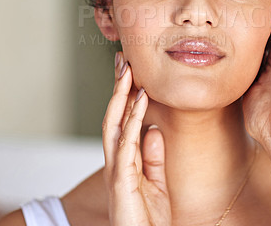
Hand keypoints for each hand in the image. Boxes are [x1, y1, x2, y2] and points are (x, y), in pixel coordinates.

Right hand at [102, 52, 171, 225]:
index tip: (131, 71)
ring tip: (129, 71)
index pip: (122, 120)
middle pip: (114, 115)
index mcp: (125, 159)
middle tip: (123, 60)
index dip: (125, 95)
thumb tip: (153, 129)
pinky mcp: (121, 179)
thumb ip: (153, 156)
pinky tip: (140, 99)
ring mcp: (116, 169)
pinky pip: (127, 142)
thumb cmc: (148, 217)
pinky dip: (133, 118)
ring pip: (115, 123)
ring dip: (122, 95)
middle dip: (118, 87)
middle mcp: (117, 160)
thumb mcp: (156, 181)